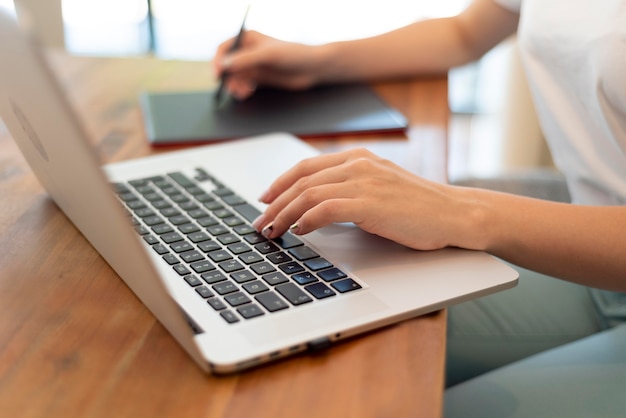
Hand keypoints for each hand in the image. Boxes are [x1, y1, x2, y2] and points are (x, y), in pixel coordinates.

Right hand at [214, 30, 322, 99]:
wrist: (313, 68)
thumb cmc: (294, 54)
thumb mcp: (268, 55)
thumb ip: (245, 60)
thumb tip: (224, 65)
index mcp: (248, 39)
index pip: (225, 49)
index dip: (218, 61)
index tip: (218, 74)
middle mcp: (249, 52)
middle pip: (228, 66)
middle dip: (228, 77)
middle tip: (233, 87)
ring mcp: (255, 66)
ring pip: (235, 77)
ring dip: (235, 85)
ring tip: (242, 92)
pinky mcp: (260, 79)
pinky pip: (244, 85)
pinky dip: (242, 90)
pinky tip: (247, 93)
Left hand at [252, 148, 476, 250]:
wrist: (454, 213)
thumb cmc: (420, 206)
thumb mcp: (382, 187)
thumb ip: (352, 188)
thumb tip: (316, 207)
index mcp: (359, 157)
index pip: (307, 166)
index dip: (280, 182)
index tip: (265, 197)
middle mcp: (358, 164)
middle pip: (301, 180)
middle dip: (275, 202)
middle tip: (260, 221)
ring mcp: (364, 181)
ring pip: (308, 194)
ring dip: (284, 214)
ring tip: (271, 231)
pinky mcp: (370, 203)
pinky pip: (325, 209)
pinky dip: (307, 220)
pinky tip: (299, 231)